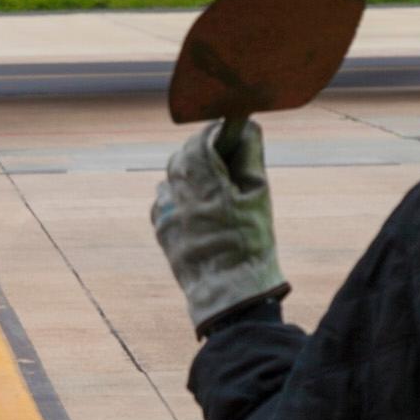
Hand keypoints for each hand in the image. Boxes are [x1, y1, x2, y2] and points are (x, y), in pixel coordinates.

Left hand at [150, 119, 285, 334]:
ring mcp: (166, 213)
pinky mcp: (161, 229)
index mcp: (207, 185)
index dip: (213, 132)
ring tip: (210, 182)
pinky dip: (177, 194)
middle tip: (220, 152)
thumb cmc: (250, 244)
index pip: (200, 142)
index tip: (225, 129)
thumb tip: (248, 127)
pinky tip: (196, 205)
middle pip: (181, 156)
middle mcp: (180, 196)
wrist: (230, 292)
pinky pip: (163, 199)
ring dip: (187, 171)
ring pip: (170, 177)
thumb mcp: (259, 197)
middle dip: (199, 149)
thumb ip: (250, 157)